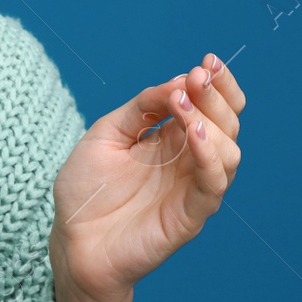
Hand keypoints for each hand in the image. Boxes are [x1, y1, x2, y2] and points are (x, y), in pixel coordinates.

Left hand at [50, 53, 245, 301]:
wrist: (72, 240)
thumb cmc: (86, 189)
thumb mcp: (105, 135)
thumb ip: (139, 108)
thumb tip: (175, 82)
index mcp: (170, 140)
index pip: (209, 107)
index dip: (216, 85)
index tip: (206, 62)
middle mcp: (188, 162)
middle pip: (226, 124)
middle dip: (217, 96)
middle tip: (199, 76)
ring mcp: (191, 188)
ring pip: (229, 152)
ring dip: (212, 122)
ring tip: (185, 103)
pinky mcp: (190, 215)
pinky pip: (213, 185)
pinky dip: (210, 156)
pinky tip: (196, 133)